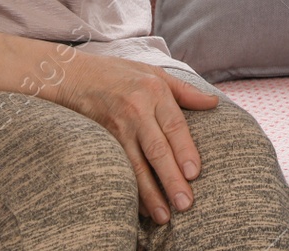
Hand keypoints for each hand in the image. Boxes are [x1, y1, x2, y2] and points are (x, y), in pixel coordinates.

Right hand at [54, 52, 219, 223]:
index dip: (184, 150)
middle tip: (185, 203)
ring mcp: (117, 128)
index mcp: (154, 92)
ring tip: (164, 215)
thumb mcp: (154, 73)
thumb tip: (214, 102)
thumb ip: (185, 91)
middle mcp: (136, 111)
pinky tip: (140, 207)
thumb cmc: (120, 73)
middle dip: (171, 179)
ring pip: (136, 165)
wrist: (74, 75)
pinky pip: (119, 168)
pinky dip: (129, 189)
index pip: (174, 125)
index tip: (194, 173)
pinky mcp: (101, 140)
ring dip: (150, 193)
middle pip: (157, 150)